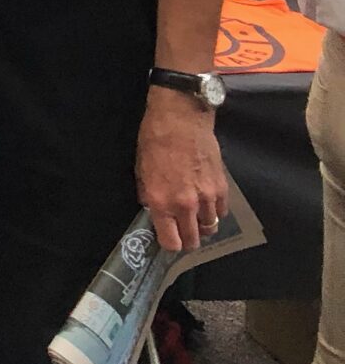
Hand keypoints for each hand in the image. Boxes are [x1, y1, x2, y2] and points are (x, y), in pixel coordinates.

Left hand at [136, 87, 227, 250]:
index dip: (169, 244)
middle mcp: (185, 205)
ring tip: (195, 216)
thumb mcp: (140, 169)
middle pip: (193, 241)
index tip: (167, 239)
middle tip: (182, 230)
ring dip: (202, 225)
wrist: (181, 119)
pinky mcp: (223, 188)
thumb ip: (147, 194)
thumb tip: (152, 209)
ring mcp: (207, 198)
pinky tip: (207, 202)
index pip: (171, 242)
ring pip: (210, 228)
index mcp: (161, 202)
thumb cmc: (154, 140)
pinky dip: (215, 211)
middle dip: (187, 239)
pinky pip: (222, 212)